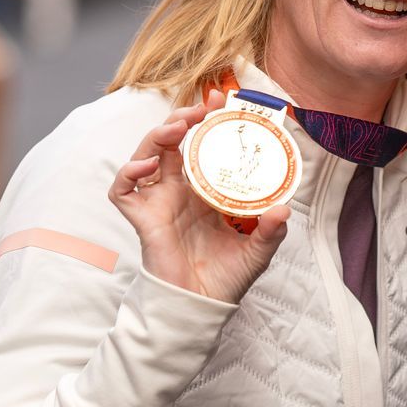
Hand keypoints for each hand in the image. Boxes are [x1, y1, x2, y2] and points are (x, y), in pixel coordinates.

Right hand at [108, 89, 290, 303]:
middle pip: (170, 143)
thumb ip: (270, 231)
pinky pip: (123, 191)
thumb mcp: (258, 250)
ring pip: (145, 156)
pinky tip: (146, 167)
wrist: (201, 308)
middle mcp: (178, 191)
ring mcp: (157, 203)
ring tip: (176, 128)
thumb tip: (283, 210)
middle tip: (198, 109)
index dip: (204, 121)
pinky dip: (128, 174)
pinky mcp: (141, 220)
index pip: (199, 144)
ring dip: (156, 137)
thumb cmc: (226, 277)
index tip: (218, 99)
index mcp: (204, 190)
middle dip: (180, 119)